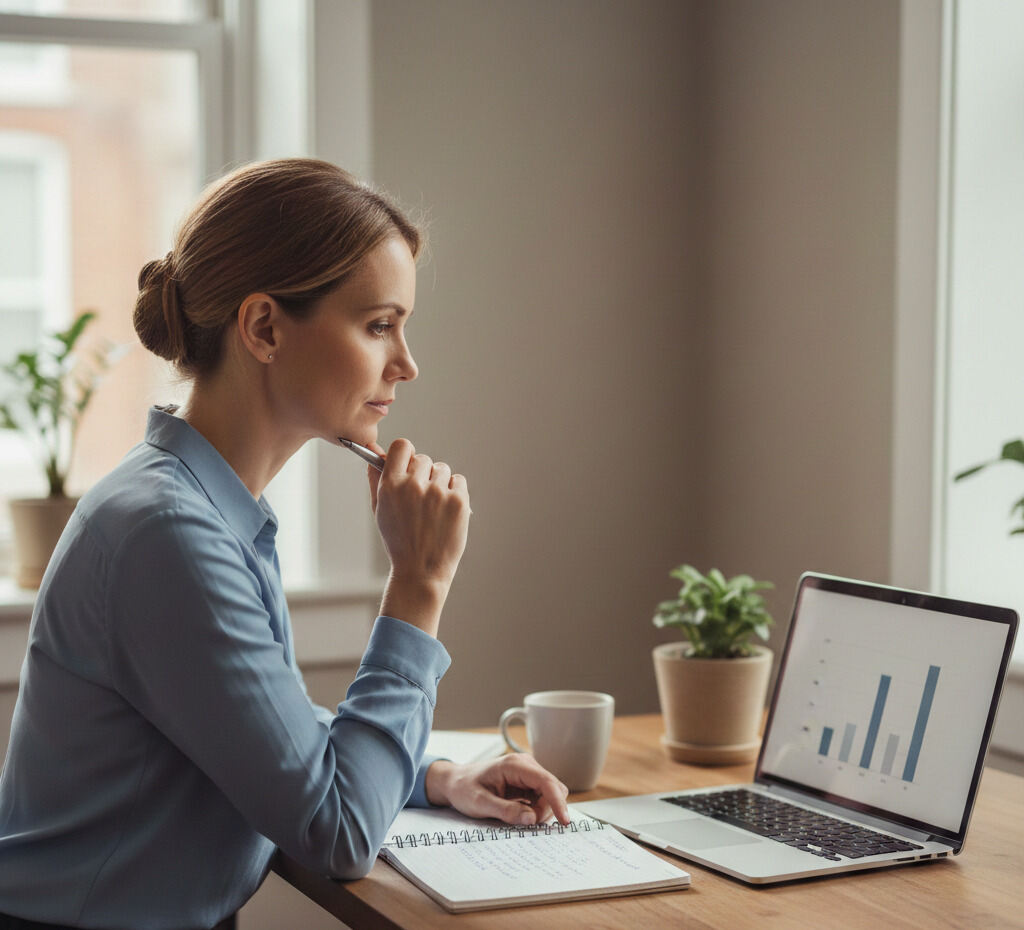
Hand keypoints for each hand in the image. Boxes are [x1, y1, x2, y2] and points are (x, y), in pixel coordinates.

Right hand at [367, 438, 470, 635]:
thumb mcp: (380, 511)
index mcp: (390, 486)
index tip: (409, 466)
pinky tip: (446, 510)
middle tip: (421, 498)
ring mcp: (438, 493)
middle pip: (423, 459)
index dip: (406, 455)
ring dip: (439, 483)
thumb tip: (374, 454)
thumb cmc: (399, 541)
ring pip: (442, 469)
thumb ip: (376, 480)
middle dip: (423, 474)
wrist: (421, 572)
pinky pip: (459, 480)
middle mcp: (413, 486)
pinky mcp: (458, 501)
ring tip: (434, 508)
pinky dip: (455, 491)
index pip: (402, 446)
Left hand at [424, 754, 570, 826]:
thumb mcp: (479, 803)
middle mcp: (525, 765)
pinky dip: (537, 810)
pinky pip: (542, 797)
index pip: (546, 782)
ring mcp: (528, 773)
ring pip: (550, 794)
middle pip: (553, 788)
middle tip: (524, 823)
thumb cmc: (463, 789)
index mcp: (514, 765)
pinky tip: (520, 814)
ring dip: (541, 811)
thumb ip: (505, 811)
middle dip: (546, 810)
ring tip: (516, 817)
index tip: (564, 822)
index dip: (558, 802)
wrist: (454, 782)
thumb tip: (531, 819)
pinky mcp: (527, 782)